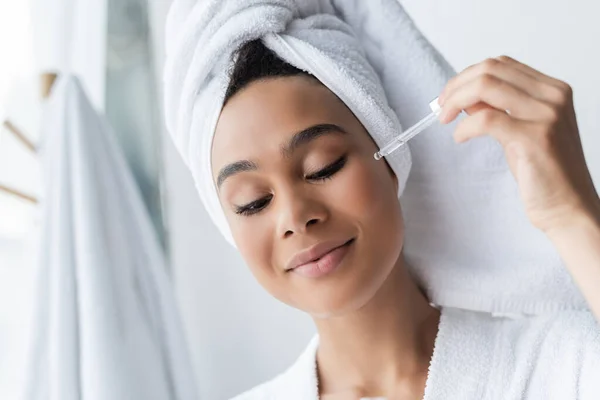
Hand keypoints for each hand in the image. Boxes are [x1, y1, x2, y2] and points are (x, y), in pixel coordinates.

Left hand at [438, 56, 599, 232]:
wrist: (567, 207)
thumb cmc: (543, 172)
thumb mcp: (519, 131)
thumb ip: (497, 109)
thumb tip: (465, 94)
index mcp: (553, 90)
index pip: (502, 64)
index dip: (468, 76)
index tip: (450, 94)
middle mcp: (553, 96)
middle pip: (491, 69)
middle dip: (457, 85)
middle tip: (441, 106)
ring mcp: (546, 115)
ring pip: (486, 86)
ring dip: (456, 101)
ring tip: (445, 120)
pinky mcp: (534, 137)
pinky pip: (485, 119)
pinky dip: (465, 127)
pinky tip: (460, 138)